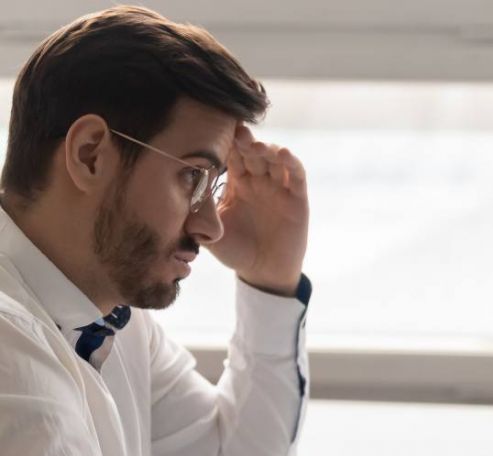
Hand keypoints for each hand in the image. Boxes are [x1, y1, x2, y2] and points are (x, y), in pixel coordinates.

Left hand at [207, 125, 307, 295]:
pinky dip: (292, 162)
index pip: (231, 156)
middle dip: (245, 141)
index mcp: (236, 185)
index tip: (214, 128)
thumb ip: (199, 214)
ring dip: (267, 148)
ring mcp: (279, 188)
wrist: (263, 274)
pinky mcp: (297, 198)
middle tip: (236, 132)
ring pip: (275, 159)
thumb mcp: (210, 233)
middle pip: (253, 152)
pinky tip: (283, 153)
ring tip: (257, 146)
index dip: (225, 142)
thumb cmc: (235, 252)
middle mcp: (259, 182)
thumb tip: (178, 192)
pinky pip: (296, 175)